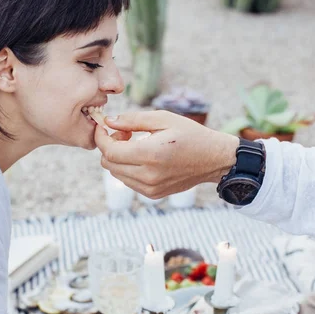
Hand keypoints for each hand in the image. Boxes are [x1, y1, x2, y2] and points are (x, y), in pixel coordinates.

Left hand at [94, 110, 238, 198]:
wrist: (214, 159)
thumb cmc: (190, 134)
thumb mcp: (163, 118)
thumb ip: (133, 120)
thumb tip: (109, 121)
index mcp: (150, 154)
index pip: (109, 151)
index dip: (100, 137)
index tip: (103, 126)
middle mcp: (148, 175)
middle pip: (108, 164)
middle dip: (109, 146)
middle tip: (125, 133)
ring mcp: (150, 188)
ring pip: (116, 173)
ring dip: (118, 157)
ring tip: (135, 144)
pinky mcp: (153, 194)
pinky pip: (128, 181)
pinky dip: (127, 168)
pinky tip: (142, 156)